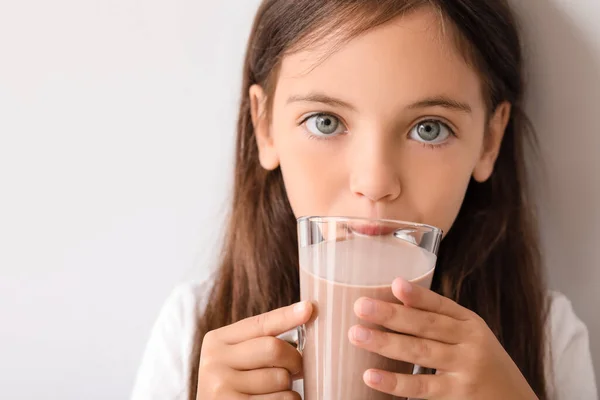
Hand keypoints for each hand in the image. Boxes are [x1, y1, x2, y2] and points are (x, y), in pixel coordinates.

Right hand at [197, 301, 312, 399]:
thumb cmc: (233, 385)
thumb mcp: (237, 357)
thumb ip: (261, 340)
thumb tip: (305, 314)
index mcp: (217, 341)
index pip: (260, 323)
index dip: (287, 316)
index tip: (308, 308)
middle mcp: (214, 362)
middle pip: (274, 348)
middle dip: (294, 359)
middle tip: (296, 369)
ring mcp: (222, 388)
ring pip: (281, 378)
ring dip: (289, 387)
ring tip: (276, 391)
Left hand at [348, 278, 537, 399]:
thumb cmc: (481, 365)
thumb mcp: (468, 337)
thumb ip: (439, 318)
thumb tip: (396, 292)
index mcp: (470, 323)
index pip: (441, 305)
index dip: (417, 294)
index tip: (393, 283)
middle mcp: (470, 343)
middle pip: (427, 325)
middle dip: (391, 315)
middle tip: (360, 306)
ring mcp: (465, 370)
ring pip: (420, 353)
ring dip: (386, 343)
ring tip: (357, 334)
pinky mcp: (458, 396)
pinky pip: (421, 388)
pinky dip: (395, 382)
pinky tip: (371, 375)